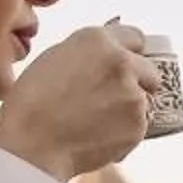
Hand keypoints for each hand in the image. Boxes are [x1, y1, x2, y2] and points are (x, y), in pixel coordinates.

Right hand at [0, 22, 156, 181]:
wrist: (32, 144)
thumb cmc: (32, 103)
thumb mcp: (54, 58)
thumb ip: (88, 53)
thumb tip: (106, 56)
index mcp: (98, 40)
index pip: (136, 37)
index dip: (131, 52)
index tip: (129, 63)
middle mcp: (122, 63)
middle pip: (150, 71)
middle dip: (138, 82)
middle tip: (114, 98)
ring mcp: (134, 96)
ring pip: (144, 102)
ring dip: (129, 110)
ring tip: (95, 122)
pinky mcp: (138, 126)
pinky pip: (139, 128)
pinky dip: (124, 133)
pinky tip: (97, 137)